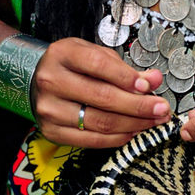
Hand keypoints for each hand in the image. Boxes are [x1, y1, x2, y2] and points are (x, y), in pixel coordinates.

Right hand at [31, 38, 170, 147]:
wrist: (33, 80)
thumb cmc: (70, 66)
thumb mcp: (94, 56)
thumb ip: (124, 68)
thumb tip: (154, 79)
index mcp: (63, 54)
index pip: (98, 64)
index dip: (126, 77)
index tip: (149, 86)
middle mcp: (52, 81)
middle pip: (102, 97)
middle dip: (138, 105)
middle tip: (161, 109)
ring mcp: (50, 109)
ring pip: (100, 122)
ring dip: (133, 124)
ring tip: (152, 121)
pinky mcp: (52, 131)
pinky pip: (91, 140)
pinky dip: (117, 138)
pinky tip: (133, 132)